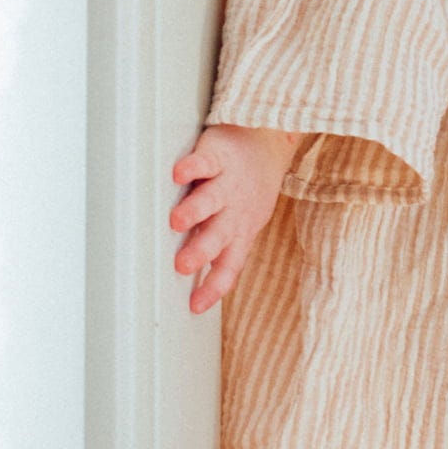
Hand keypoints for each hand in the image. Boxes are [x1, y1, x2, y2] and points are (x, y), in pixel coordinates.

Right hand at [170, 121, 299, 312]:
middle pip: (218, 236)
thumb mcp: (243, 223)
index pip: (228, 266)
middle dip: (200, 252)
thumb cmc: (249, 188)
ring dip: (195, 211)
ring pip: (211, 200)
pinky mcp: (220, 156)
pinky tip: (179, 174)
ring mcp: (228, 183)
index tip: (196, 306)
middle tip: (182, 265)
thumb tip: (190, 274)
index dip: (214, 287)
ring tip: (177, 222)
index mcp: (240, 232)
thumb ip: (219, 245)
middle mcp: (236, 211)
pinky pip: (205, 162)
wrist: (271, 142)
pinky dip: (192, 167)